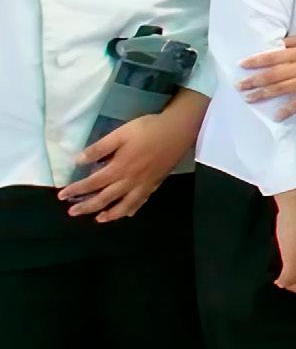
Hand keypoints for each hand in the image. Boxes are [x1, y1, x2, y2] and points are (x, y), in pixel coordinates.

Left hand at [58, 106, 197, 220]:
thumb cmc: (148, 129)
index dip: (76, 190)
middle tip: (72, 213)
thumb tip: (79, 161)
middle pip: (106, 198)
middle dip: (88, 206)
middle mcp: (130, 180)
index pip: (93, 183)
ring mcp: (144, 184)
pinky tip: (127, 213)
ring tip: (98, 219)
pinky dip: (132, 208)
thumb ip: (100, 148)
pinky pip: (141, 201)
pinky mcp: (155, 183)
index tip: (62, 196)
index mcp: (119, 167)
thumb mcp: (120, 133)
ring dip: (110, 214)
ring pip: (125, 205)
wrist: (178, 131)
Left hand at [238, 35, 295, 118]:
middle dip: (254, 81)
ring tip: (249, 99)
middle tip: (239, 86)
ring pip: (282, 89)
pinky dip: (288, 110)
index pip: (273, 57)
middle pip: (273, 75)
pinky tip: (277, 116)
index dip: (256, 61)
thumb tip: (277, 45)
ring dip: (264, 95)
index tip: (242, 65)